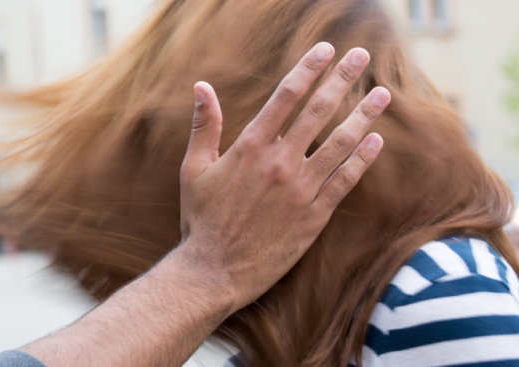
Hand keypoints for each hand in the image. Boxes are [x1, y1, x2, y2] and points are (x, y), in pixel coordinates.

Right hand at [177, 42, 389, 310]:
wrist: (215, 271)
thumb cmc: (201, 220)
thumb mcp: (193, 169)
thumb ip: (204, 126)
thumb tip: (201, 86)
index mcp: (249, 147)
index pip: (286, 96)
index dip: (308, 68)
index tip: (325, 49)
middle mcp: (279, 163)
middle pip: (318, 111)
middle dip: (342, 78)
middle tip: (361, 56)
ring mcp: (300, 190)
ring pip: (340, 143)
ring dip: (364, 115)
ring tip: (383, 94)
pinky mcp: (314, 216)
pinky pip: (345, 182)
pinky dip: (362, 160)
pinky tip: (376, 142)